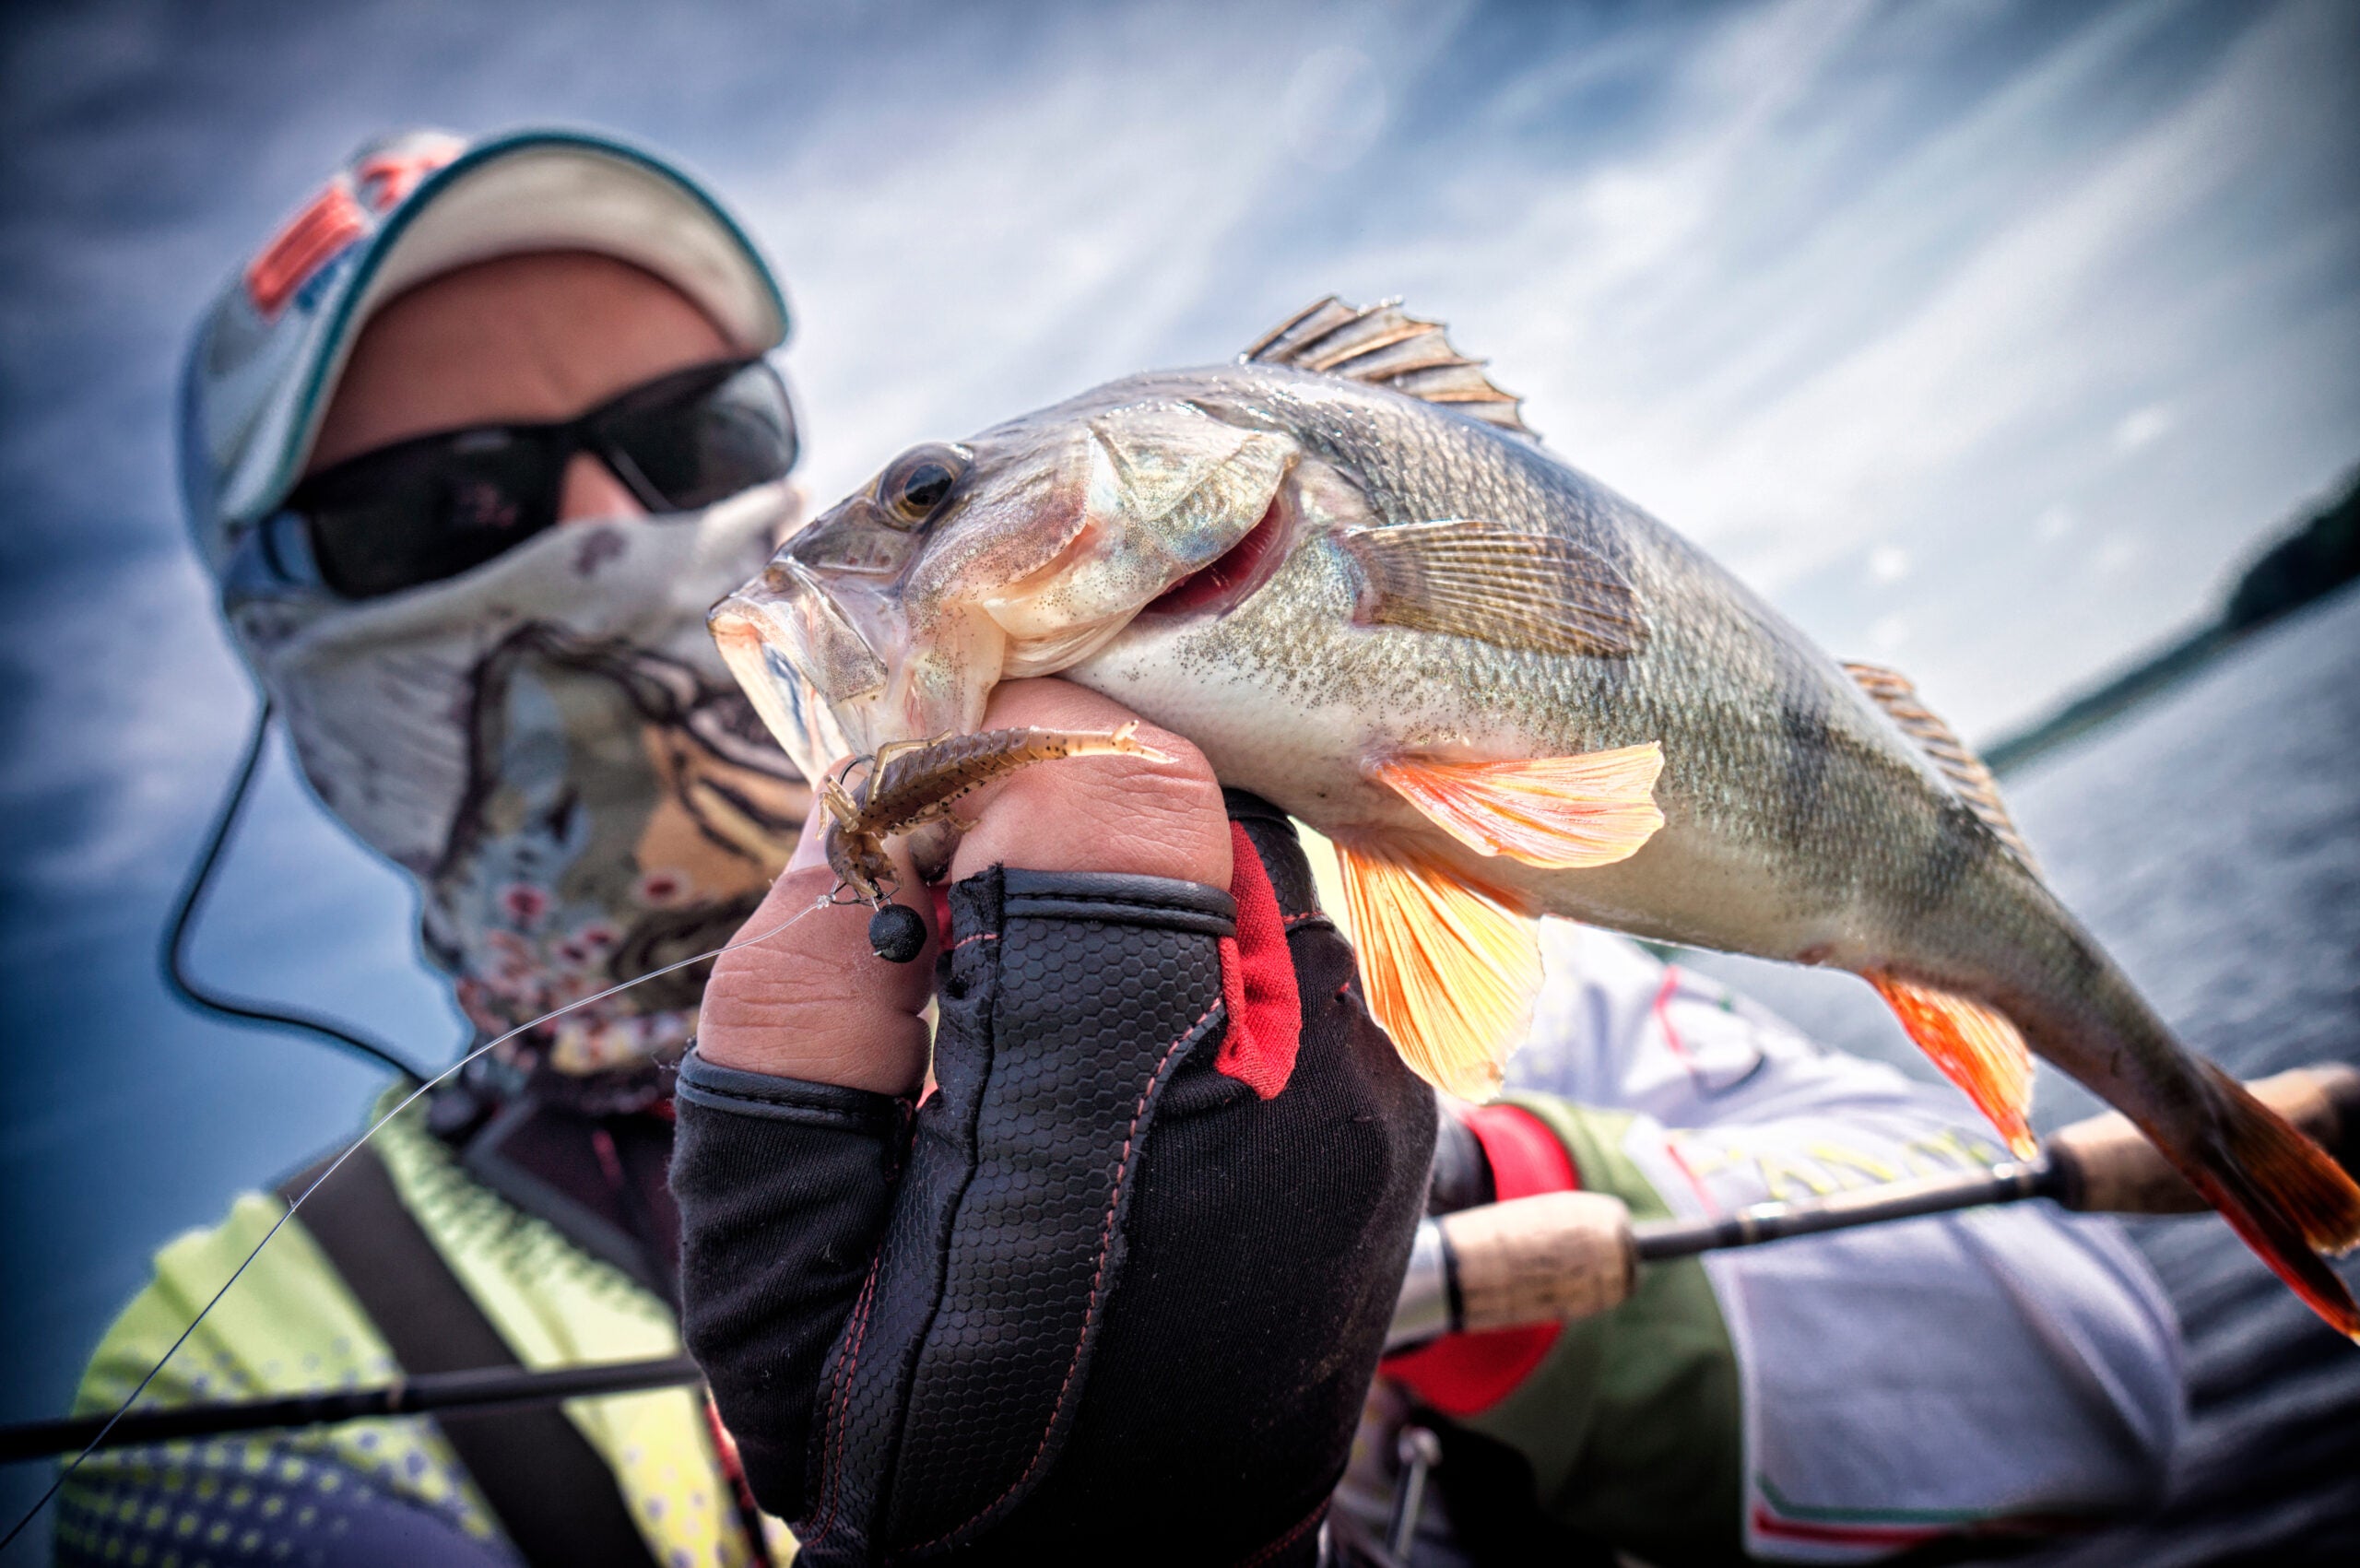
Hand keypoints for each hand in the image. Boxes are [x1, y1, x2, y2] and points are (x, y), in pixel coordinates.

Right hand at [672, 680, 1436, 1564]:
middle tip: (939, 922)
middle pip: (1182, 800)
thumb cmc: (934, 1454)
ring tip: (1018, 1014)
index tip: (904, 823)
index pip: (1113, 785)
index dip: (990, 756)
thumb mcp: (786, 1268)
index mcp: (1119, 1121)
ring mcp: (1369, 1097)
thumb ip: (800, 1025)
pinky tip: (1106, 1055)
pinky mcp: (1390, 1113)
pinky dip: (1179, 951)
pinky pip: (1275, 947)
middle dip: (1043, 813)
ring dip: (1112, 886)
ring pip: (1231, 860)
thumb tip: (856, 824)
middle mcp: (1295, 1083)